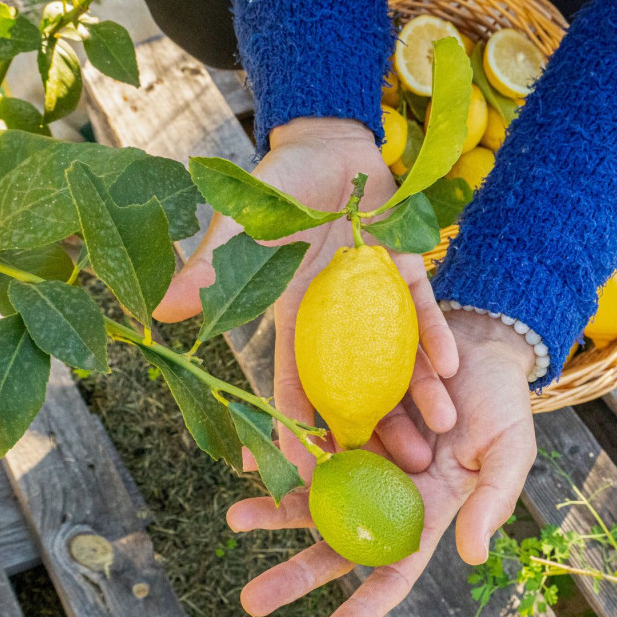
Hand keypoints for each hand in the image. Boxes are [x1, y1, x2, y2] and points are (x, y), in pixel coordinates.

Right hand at [154, 117, 458, 476]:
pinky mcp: (405, 273)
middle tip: (396, 473)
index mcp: (293, 319)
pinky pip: (422, 312)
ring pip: (397, 360)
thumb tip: (164, 313)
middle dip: (375, 430)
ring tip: (440, 433)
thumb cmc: (276, 185)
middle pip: (357, 386)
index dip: (297, 425)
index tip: (305, 470)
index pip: (294, 383)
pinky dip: (435, 336)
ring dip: (418, 396)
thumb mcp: (242, 227)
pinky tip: (452, 366)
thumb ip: (211, 266)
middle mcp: (337, 320)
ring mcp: (374, 299)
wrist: (327, 143)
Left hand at [228, 311, 537, 616]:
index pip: (390, 574)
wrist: (478, 340)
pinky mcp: (345, 417)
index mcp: (425, 515)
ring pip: (312, 496)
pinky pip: (306, 441)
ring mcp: (362, 458)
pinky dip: (279, 452)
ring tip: (236, 517)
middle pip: (336, 544)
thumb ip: (493, 501)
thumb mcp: (510, 451)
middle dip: (295, 574)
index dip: (359, 612)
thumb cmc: (503, 404)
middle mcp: (385, 494)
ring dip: (274, 509)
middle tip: (252, 600)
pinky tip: (248, 459)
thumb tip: (471, 556)